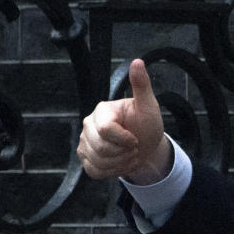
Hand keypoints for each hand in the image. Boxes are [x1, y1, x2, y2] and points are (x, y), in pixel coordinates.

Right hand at [77, 58, 171, 183]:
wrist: (145, 145)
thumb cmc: (146, 124)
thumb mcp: (148, 106)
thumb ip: (141, 86)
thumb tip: (138, 61)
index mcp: (102, 110)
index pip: (105, 130)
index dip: (124, 139)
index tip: (135, 138)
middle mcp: (88, 124)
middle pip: (101, 148)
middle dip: (124, 153)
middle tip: (134, 147)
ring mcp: (84, 141)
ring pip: (98, 161)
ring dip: (121, 163)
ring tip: (129, 154)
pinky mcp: (85, 156)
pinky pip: (95, 171)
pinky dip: (112, 172)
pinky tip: (120, 162)